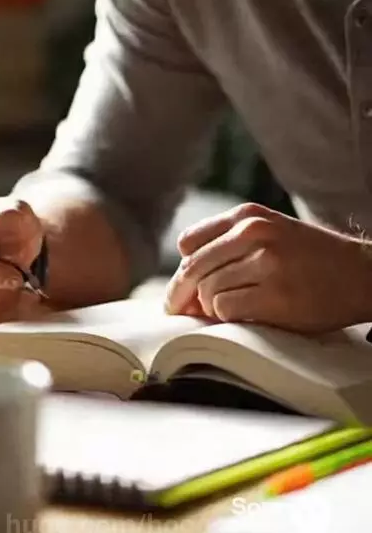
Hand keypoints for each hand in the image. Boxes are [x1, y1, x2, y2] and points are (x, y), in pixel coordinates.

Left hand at [165, 203, 371, 332]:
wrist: (358, 273)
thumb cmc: (309, 256)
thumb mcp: (270, 231)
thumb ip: (229, 244)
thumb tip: (184, 281)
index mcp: (248, 215)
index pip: (189, 241)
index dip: (181, 267)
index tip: (181, 286)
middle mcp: (254, 234)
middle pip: (193, 269)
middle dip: (180, 295)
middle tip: (177, 311)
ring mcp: (266, 265)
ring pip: (208, 291)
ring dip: (210, 307)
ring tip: (227, 310)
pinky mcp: (275, 296)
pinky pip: (226, 309)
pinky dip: (227, 317)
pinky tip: (242, 315)